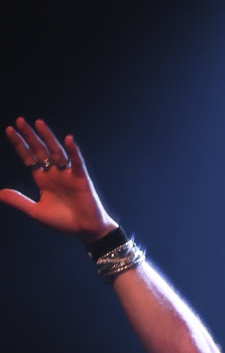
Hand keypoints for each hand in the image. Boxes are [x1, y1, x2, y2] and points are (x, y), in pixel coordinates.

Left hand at [1, 119, 114, 241]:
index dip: (19, 145)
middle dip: (30, 136)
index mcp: (42, 179)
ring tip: (38, 123)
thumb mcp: (37, 212)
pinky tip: (68, 140)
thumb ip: (19, 201)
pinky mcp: (81, 179)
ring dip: (48, 137)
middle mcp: (54, 173)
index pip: (29, 158)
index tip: (10, 130)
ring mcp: (68, 174)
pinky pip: (77, 162)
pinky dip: (73, 151)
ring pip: (56, 152)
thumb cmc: (64, 222)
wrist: (86, 231)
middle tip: (19, 121)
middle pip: (40, 150)